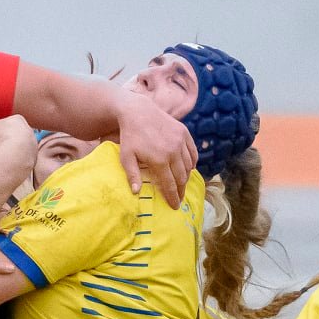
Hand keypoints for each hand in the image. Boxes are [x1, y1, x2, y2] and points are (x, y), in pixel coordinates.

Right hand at [0, 115, 37, 179]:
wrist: (15, 154)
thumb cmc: (2, 136)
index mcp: (18, 119)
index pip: (9, 121)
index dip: (0, 127)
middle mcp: (29, 129)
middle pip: (17, 133)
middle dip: (8, 138)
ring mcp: (33, 143)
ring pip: (22, 145)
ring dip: (14, 149)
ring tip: (3, 154)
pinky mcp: (34, 156)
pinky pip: (24, 157)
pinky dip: (17, 158)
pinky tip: (10, 161)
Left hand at [112, 90, 195, 207]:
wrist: (138, 112)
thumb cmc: (130, 137)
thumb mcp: (126, 157)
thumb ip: (132, 175)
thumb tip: (136, 193)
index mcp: (159, 160)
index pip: (170, 184)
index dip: (173, 197)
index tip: (175, 206)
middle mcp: (173, 152)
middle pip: (182, 177)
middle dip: (181, 190)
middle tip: (180, 199)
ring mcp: (180, 141)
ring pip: (189, 166)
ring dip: (186, 177)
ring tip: (182, 185)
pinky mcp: (184, 133)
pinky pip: (192, 152)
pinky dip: (192, 163)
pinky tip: (189, 169)